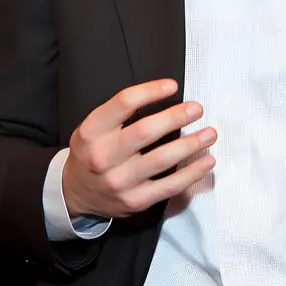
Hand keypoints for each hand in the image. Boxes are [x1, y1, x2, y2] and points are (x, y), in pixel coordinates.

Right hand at [62, 79, 215, 218]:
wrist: (76, 192)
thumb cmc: (93, 151)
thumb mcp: (95, 126)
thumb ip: (121, 112)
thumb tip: (165, 95)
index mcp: (93, 131)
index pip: (124, 103)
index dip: (151, 91)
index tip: (172, 85)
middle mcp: (104, 156)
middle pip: (146, 131)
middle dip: (176, 117)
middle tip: (197, 108)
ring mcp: (120, 181)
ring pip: (162, 159)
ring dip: (191, 144)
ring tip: (209, 133)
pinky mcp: (136, 200)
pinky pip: (170, 186)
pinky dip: (192, 173)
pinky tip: (206, 161)